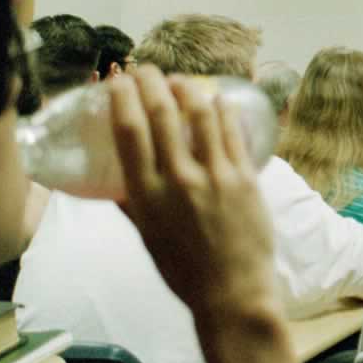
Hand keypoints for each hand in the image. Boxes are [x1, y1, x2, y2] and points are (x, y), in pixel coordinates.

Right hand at [109, 67, 278, 317]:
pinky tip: (218, 99)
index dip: (122, 97)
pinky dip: (223, 109)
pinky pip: (234, 131)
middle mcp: (177, 179)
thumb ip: (132, 205)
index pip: (128, 131)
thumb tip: (117, 181)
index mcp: (145, 196)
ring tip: (183, 80)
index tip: (119, 80)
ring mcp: (215, 176)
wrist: (232, 292)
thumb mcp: (145, 237)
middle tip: (148, 70)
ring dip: (190, 88)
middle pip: (163, 112)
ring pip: (201, 113)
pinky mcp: (245, 177)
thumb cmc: (184, 271)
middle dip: (152, 81)